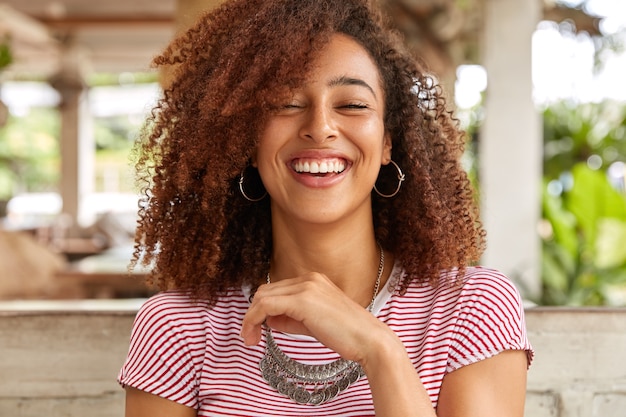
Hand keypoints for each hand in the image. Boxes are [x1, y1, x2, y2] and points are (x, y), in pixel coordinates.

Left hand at [240, 272, 387, 363]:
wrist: (369, 340)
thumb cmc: (347, 335)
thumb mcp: (314, 323)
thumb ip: (291, 319)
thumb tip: (269, 320)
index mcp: (313, 281)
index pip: (275, 290)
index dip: (261, 310)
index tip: (258, 331)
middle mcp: (308, 278)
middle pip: (265, 291)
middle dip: (252, 314)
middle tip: (250, 337)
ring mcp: (306, 286)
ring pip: (262, 297)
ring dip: (250, 319)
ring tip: (250, 339)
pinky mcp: (303, 300)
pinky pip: (266, 306)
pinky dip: (253, 320)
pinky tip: (254, 336)